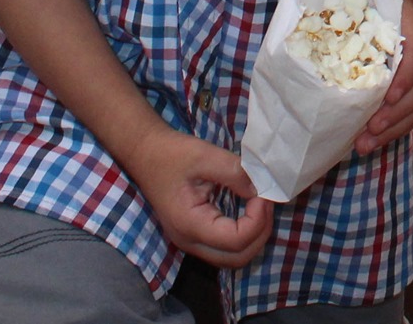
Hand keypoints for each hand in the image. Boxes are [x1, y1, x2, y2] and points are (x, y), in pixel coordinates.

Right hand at [126, 127, 272, 269]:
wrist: (146, 154)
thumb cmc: (172, 154)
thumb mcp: (206, 155)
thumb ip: (235, 173)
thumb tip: (261, 188)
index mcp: (190, 224)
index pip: (236, 240)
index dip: (258, 219)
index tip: (263, 193)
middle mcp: (189, 241)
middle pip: (237, 258)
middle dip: (260, 232)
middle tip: (266, 201)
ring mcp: (190, 241)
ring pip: (232, 257)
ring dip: (253, 236)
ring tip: (260, 205)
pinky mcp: (194, 234)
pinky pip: (225, 247)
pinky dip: (244, 234)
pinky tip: (249, 210)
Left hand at [353, 0, 412, 157]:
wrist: (401, 9)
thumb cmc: (379, 8)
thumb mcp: (371, 5)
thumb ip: (353, 16)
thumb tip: (315, 26)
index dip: (405, 79)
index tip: (388, 97)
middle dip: (395, 114)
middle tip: (371, 129)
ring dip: (393, 128)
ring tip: (366, 144)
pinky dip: (395, 130)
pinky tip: (374, 141)